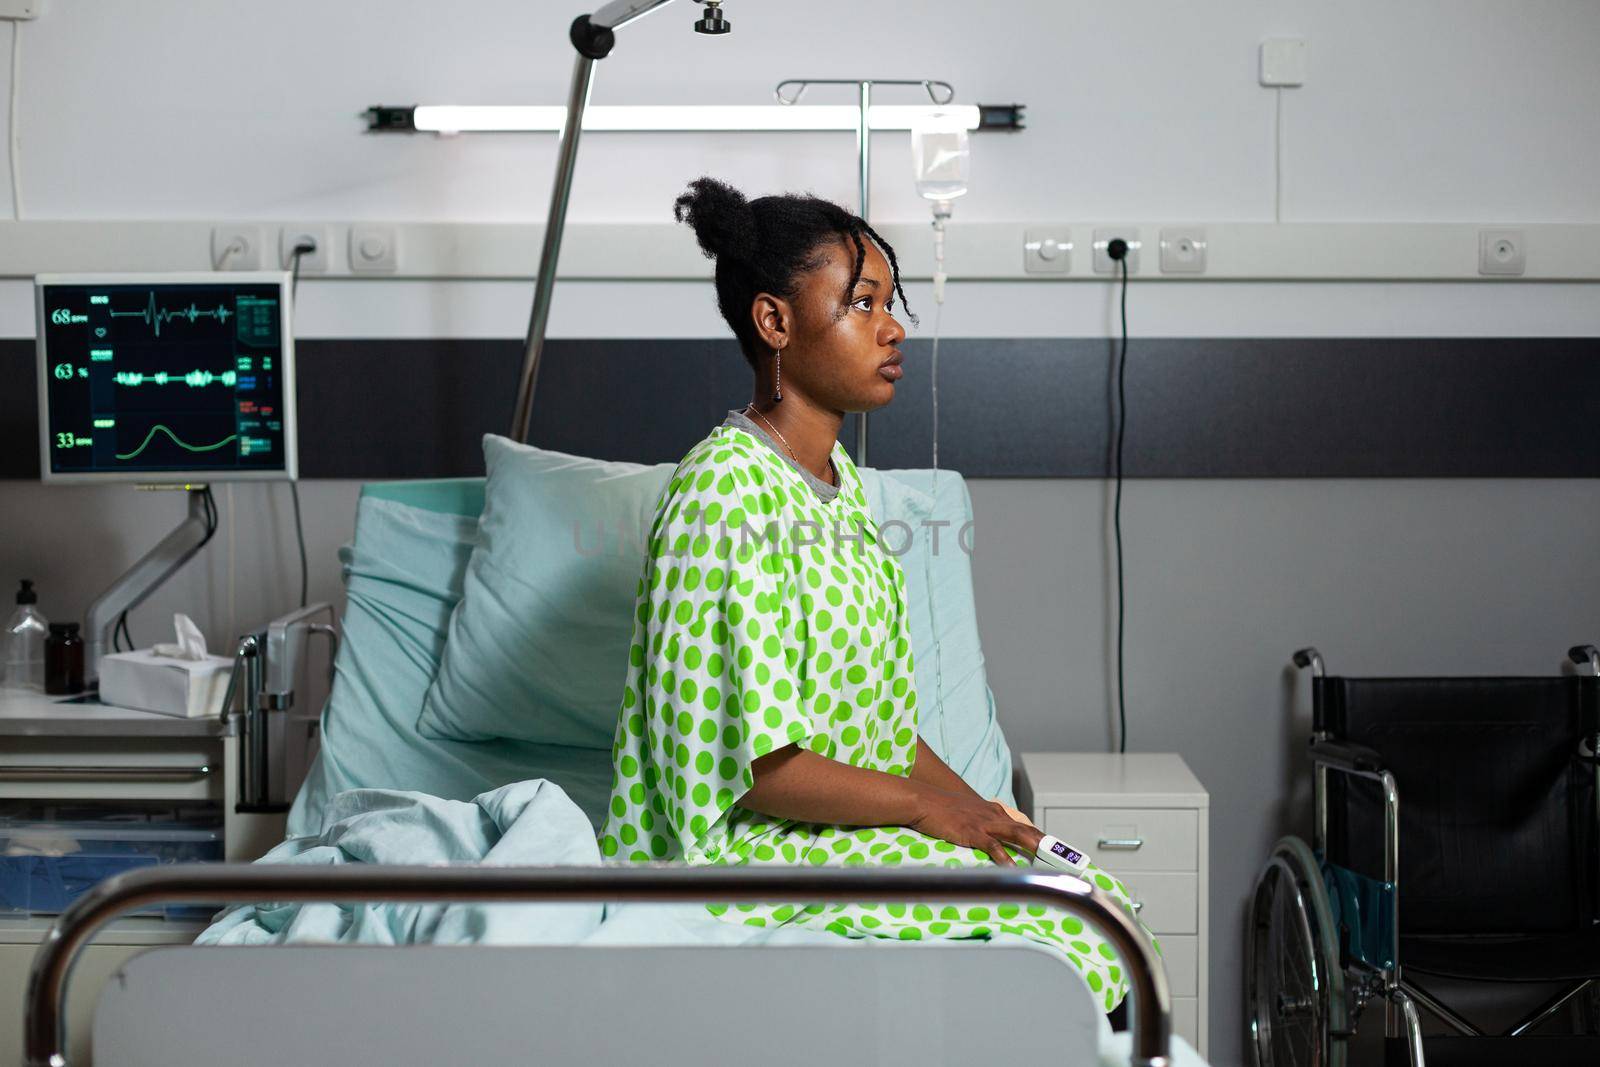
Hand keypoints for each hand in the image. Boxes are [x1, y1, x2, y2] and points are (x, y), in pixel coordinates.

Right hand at [908, 786, 1043, 866]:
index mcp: (994, 812)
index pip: (1024, 826)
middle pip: (1026, 830)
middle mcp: (994, 815)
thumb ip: (983, 826)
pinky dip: (1004, 857)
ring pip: (1016, 834)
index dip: (1041, 839)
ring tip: (1048, 859)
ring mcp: (984, 823)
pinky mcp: (971, 832)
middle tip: (1062, 858)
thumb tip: (993, 844)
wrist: (924, 801)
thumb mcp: (968, 815)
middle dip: (1045, 844)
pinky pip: (992, 846)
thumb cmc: (942, 810)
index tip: (1055, 851)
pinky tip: (1012, 868)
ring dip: (1033, 846)